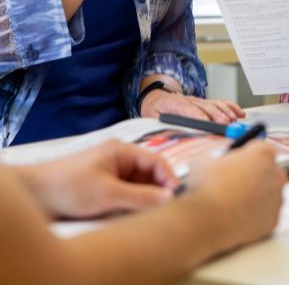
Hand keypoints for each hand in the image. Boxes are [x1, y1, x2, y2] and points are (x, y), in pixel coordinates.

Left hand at [15, 140, 178, 218]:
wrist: (33, 194)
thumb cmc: (67, 187)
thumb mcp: (108, 194)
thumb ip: (141, 196)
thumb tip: (169, 198)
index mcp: (122, 151)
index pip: (155, 161)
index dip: (169, 178)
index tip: (177, 196)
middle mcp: (117, 159)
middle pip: (147, 174)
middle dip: (156, 190)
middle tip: (164, 209)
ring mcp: (109, 172)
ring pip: (137, 185)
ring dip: (143, 198)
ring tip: (148, 214)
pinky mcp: (101, 187)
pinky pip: (124, 193)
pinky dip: (130, 203)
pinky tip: (132, 215)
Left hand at [139, 87, 244, 123]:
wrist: (157, 96)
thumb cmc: (155, 108)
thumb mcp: (150, 117)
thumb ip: (159, 125)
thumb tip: (167, 136)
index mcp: (174, 103)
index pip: (187, 108)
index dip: (197, 115)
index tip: (205, 123)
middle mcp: (189, 100)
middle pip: (205, 106)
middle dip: (217, 115)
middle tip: (225, 123)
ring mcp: (199, 101)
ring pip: (215, 104)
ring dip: (226, 112)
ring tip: (234, 120)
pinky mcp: (205, 102)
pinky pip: (220, 103)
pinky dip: (231, 107)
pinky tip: (239, 113)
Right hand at [185, 142, 286, 249]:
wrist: (206, 223)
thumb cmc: (206, 189)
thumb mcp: (204, 160)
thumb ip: (216, 155)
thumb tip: (214, 158)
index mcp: (263, 154)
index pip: (260, 148)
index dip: (246, 155)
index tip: (237, 162)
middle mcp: (276, 175)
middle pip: (270, 170)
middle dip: (256, 175)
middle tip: (236, 183)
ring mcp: (277, 199)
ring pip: (269, 194)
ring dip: (256, 196)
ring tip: (233, 203)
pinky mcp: (273, 221)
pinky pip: (266, 215)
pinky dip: (256, 216)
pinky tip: (238, 218)